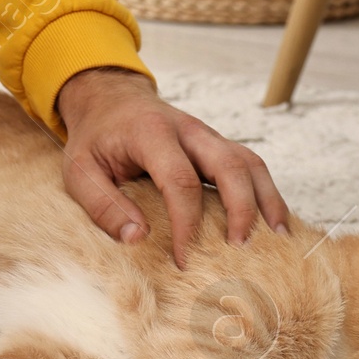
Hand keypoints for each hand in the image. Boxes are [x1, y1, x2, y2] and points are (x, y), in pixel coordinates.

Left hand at [55, 66, 287, 268]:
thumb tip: (139, 240)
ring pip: (250, 163)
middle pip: (230, 164)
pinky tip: (275, 226)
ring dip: (267, 201)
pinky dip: (267, 195)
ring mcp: (207, 136)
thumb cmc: (95, 139)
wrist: (108, 97)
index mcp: (152, 133)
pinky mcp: (216, 146)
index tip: (184, 260)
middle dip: (242, 210)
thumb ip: (104, 205)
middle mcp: (189, 130)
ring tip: (278, 241)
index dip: (187, 224)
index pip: (180, 180)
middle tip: (240, 252)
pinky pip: (250, 168)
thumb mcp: (80, 171)